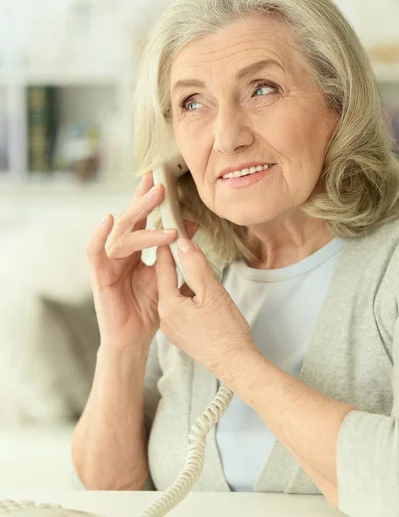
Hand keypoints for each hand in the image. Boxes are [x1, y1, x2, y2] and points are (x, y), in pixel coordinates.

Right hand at [86, 170, 197, 348]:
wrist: (134, 338)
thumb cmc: (147, 308)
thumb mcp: (165, 275)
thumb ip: (172, 251)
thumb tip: (189, 226)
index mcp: (133, 250)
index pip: (140, 219)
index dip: (147, 199)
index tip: (158, 178)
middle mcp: (118, 252)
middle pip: (129, 220)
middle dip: (144, 201)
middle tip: (160, 185)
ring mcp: (107, 262)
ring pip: (120, 233)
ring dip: (138, 220)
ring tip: (157, 210)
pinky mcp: (98, 276)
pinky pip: (95, 252)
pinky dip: (99, 235)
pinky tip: (107, 220)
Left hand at [155, 238, 256, 375]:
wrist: (235, 364)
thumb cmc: (227, 332)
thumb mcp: (213, 292)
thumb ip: (196, 266)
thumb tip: (183, 244)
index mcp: (168, 305)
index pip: (163, 268)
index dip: (168, 248)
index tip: (170, 231)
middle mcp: (164, 317)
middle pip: (168, 282)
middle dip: (178, 265)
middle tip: (187, 246)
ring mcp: (172, 329)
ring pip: (176, 295)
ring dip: (186, 282)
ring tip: (201, 272)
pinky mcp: (182, 335)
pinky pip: (181, 309)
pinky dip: (189, 298)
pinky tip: (204, 296)